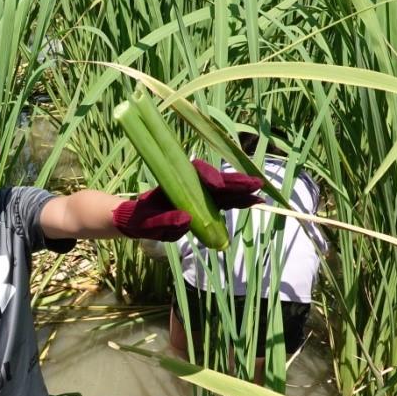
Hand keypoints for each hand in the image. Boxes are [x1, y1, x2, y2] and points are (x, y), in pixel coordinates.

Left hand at [111, 160, 262, 240]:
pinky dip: (237, 201)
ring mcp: (198, 193)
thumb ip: (164, 222)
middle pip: (216, 179)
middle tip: (256, 185)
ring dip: (241, 191)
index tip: (217, 185)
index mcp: (174, 181)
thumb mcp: (147, 223)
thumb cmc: (140, 220)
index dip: (209, 175)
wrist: (137, 221)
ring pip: (223, 189)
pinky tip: (253, 201)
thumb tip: (187, 220)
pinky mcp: (204, 204)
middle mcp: (189, 183)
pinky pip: (223, 201)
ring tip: (259, 195)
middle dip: (235, 182)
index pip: (195, 171)